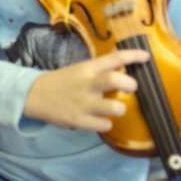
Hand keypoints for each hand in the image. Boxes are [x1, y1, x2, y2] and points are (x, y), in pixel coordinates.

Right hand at [22, 49, 147, 130]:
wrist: (33, 95)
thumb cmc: (61, 81)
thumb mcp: (79, 70)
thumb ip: (99, 70)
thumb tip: (123, 67)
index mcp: (87, 68)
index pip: (113, 57)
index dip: (133, 55)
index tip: (147, 57)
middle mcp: (87, 84)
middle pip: (115, 80)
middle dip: (130, 84)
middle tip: (132, 88)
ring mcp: (84, 103)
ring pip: (115, 108)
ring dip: (119, 109)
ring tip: (115, 108)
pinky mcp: (79, 120)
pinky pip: (104, 125)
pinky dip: (105, 124)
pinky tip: (100, 121)